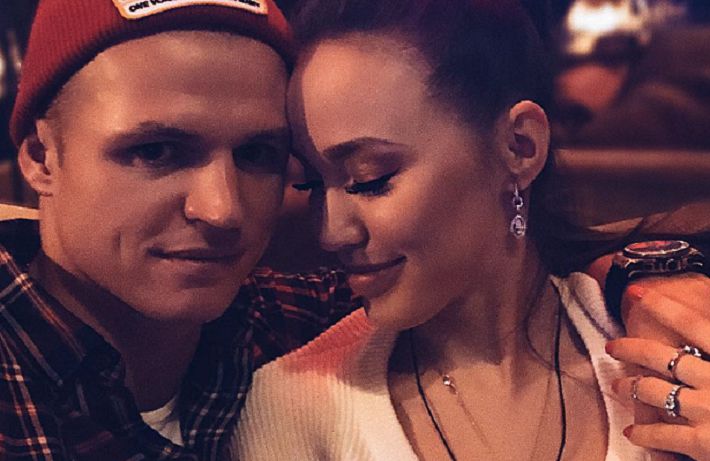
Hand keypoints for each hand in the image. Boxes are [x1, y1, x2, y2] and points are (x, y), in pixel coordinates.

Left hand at [606, 274, 709, 459]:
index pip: (692, 323)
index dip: (662, 306)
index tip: (637, 293)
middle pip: (661, 356)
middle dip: (631, 348)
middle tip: (613, 346)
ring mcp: (707, 409)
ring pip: (653, 391)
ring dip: (631, 387)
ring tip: (618, 385)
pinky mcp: (702, 442)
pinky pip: (662, 433)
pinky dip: (644, 433)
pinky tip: (633, 432)